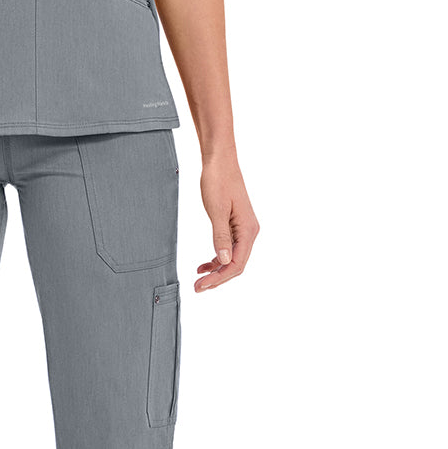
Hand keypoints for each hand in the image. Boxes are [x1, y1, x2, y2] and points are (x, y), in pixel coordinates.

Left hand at [194, 151, 258, 290]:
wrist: (220, 161)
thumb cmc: (218, 181)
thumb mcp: (216, 210)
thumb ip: (220, 237)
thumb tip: (223, 261)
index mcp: (248, 230)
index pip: (237, 263)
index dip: (220, 278)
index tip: (202, 285)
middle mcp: (249, 231)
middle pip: (236, 264)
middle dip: (218, 278)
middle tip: (198, 288)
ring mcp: (243, 229)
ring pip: (232, 258)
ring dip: (217, 270)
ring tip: (200, 279)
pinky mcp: (235, 225)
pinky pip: (229, 248)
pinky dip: (217, 258)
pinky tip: (204, 265)